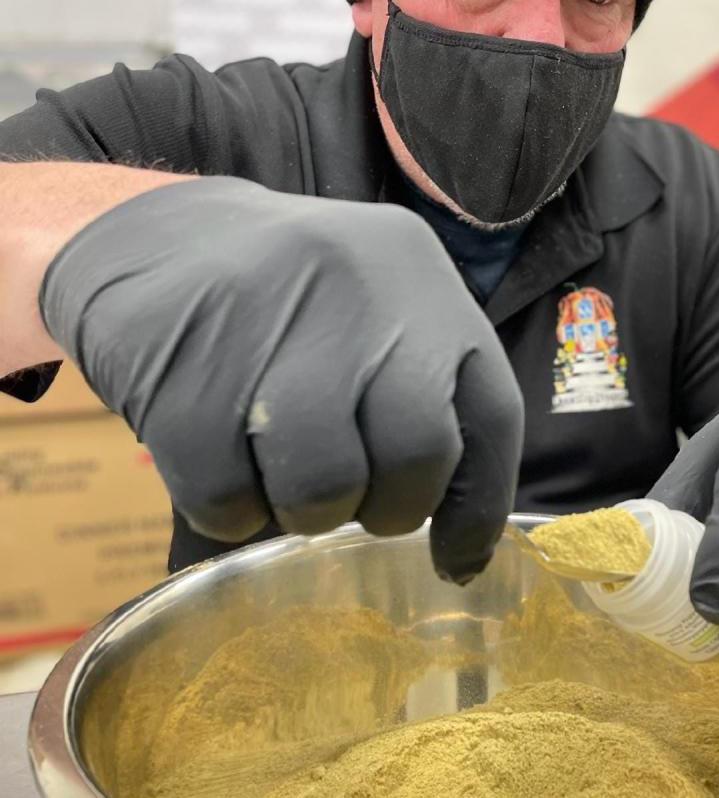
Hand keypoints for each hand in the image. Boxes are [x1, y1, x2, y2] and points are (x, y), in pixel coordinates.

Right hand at [41, 177, 522, 582]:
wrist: (148, 238)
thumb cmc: (284, 306)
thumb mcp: (372, 313)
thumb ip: (421, 398)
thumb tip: (457, 553)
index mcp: (419, 276)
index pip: (491, 416)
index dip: (479, 508)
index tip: (455, 559)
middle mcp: (358, 285)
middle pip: (417, 454)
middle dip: (387, 508)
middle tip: (347, 500)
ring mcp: (267, 319)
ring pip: (323, 485)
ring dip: (303, 513)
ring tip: (278, 480)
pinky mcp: (182, 366)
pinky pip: (225, 495)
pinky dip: (226, 512)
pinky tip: (216, 468)